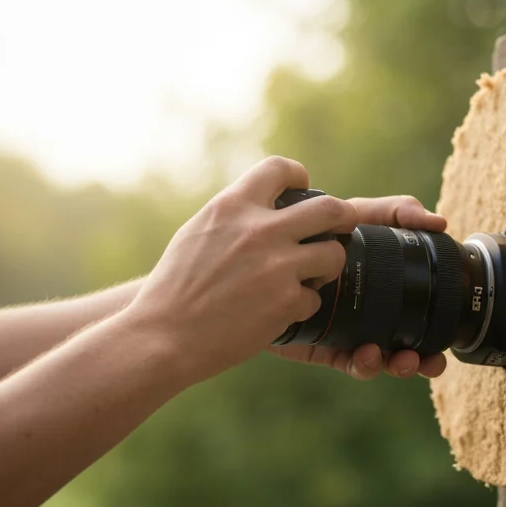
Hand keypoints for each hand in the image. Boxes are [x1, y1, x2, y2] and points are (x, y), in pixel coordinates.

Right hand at [125, 156, 357, 382]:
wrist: (162, 337)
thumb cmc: (174, 288)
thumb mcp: (197, 233)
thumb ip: (233, 215)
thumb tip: (263, 205)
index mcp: (232, 207)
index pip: (279, 168)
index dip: (299, 175)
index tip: (305, 189)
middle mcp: (258, 231)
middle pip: (330, 208)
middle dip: (344, 217)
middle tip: (342, 227)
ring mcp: (276, 266)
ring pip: (334, 254)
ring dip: (328, 266)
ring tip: (313, 276)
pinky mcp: (286, 302)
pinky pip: (314, 299)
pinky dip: (301, 306)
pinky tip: (280, 312)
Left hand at [268, 195, 449, 380]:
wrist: (259, 248)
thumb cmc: (318, 225)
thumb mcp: (360, 215)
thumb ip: (397, 212)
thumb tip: (437, 222)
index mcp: (387, 288)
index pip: (420, 314)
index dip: (437, 333)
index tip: (446, 343)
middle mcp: (370, 313)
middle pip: (405, 344)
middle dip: (422, 359)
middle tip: (430, 361)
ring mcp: (347, 329)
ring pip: (379, 357)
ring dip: (396, 364)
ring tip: (402, 361)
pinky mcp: (320, 343)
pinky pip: (345, 361)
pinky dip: (361, 363)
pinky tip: (366, 355)